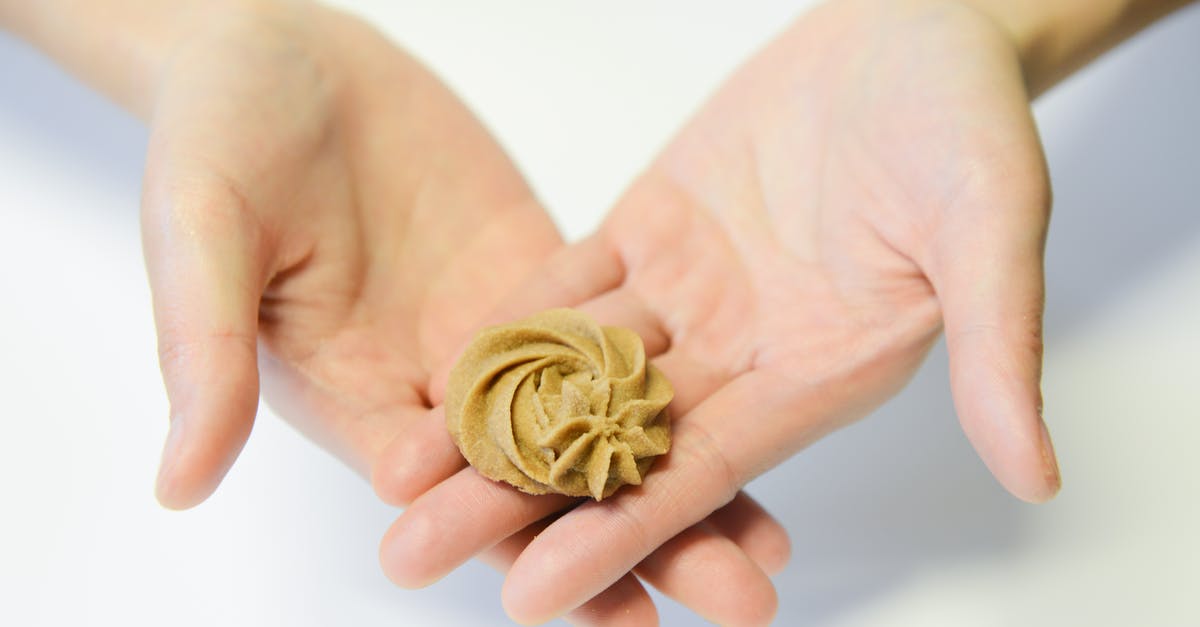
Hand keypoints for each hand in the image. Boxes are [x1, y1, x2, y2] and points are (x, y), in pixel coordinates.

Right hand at [136, 2, 787, 622]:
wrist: (276, 56)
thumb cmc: (214, 138)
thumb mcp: (201, 240)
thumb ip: (207, 353)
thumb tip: (177, 486)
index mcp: (355, 401)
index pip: (446, 503)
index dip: (519, 554)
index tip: (594, 609)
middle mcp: (436, 386)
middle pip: (547, 486)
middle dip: (636, 547)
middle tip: (730, 603)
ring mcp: (499, 332)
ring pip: (598, 423)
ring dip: (683, 482)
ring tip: (765, 546)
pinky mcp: (541, 272)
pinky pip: (616, 333)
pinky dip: (675, 379)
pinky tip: (751, 411)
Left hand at [376, 0, 1060, 621]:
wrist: (912, 30)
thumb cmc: (964, 122)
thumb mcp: (988, 225)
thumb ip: (998, 344)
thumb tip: (1040, 474)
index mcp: (813, 374)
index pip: (702, 475)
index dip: (618, 535)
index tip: (532, 596)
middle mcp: (739, 352)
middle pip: (611, 443)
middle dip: (515, 502)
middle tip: (416, 554)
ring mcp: (687, 293)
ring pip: (571, 372)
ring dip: (486, 421)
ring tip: (398, 475)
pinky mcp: (650, 228)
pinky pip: (568, 283)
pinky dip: (510, 324)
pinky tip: (442, 363)